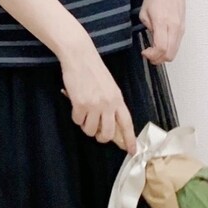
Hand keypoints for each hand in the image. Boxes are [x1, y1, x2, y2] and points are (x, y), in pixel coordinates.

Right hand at [59, 39, 136, 153]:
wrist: (80, 56)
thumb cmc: (93, 70)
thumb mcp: (109, 87)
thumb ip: (112, 104)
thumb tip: (110, 124)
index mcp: (118, 99)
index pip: (127, 123)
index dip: (129, 139)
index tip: (132, 150)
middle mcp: (108, 104)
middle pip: (108, 134)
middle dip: (101, 137)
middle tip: (96, 132)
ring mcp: (94, 105)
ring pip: (91, 130)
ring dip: (86, 126)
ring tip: (83, 114)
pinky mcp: (80, 104)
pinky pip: (77, 121)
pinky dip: (76, 117)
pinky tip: (76, 105)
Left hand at [139, 0, 185, 63]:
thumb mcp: (144, 12)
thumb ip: (148, 28)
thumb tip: (153, 40)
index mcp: (162, 21)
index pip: (161, 48)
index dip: (152, 55)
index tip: (144, 52)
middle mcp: (174, 26)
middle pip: (170, 54)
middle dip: (158, 59)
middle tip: (149, 55)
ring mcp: (181, 27)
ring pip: (175, 51)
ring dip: (164, 55)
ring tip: (154, 50)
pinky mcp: (183, 27)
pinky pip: (177, 44)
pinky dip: (169, 48)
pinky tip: (161, 43)